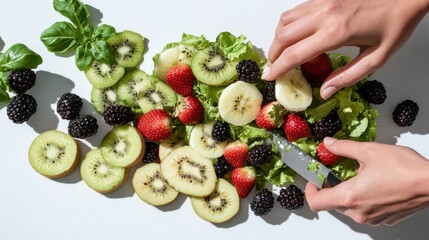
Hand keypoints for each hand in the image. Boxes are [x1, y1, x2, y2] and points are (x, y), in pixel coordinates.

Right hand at [264, 0, 428, 98]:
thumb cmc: (395, 24)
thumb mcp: (376, 58)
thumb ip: (347, 77)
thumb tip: (324, 92)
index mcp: (336, 33)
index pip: (295, 54)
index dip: (277, 68)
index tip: (269, 77)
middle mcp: (323, 15)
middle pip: (283, 37)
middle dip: (272, 56)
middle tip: (273, 69)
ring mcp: (321, 2)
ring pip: (285, 21)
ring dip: (277, 39)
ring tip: (279, 54)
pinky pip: (295, 11)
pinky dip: (287, 26)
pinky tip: (292, 36)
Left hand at [305, 137, 428, 225]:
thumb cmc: (405, 169)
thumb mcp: (369, 151)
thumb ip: (343, 148)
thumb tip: (328, 144)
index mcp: (350, 196)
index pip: (316, 202)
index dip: (310, 190)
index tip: (314, 179)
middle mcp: (358, 212)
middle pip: (332, 204)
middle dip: (330, 188)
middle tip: (335, 173)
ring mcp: (372, 218)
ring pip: (348, 208)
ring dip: (348, 193)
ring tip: (358, 176)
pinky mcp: (383, 219)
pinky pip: (364, 211)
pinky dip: (363, 199)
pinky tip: (373, 184)